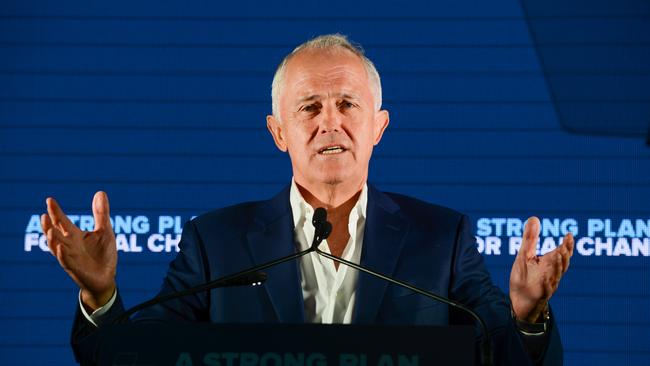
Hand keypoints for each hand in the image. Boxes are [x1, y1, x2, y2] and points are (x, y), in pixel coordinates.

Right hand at [41, 191, 116, 310]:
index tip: (49, 200)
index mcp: (75, 236)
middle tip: (44, 214)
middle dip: (49, 225)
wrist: (106, 278)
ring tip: (49, 230)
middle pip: (55, 233)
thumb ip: (101, 213)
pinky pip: (67, 262)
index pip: (62, 222)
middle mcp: (69, 245)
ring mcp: (70, 258)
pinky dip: (63, 256)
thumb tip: (100, 192)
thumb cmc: (103, 254)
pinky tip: (62, 248)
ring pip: (57, 248)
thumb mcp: (105, 231)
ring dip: (53, 240)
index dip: (56, 211)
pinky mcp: (75, 269)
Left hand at [509, 217, 573, 322]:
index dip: (567, 245)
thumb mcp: (525, 255)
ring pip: (555, 276)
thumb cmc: (525, 277)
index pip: (562, 253)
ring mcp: (546, 285)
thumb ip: (530, 238)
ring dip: (558, 266)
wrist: (520, 302)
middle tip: (565, 244)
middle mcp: (551, 274)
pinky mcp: (539, 295)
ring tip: (558, 254)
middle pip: (562, 264)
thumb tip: (534, 218)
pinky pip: (544, 291)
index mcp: (549, 264)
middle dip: (565, 254)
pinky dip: (546, 285)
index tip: (569, 235)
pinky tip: (545, 278)